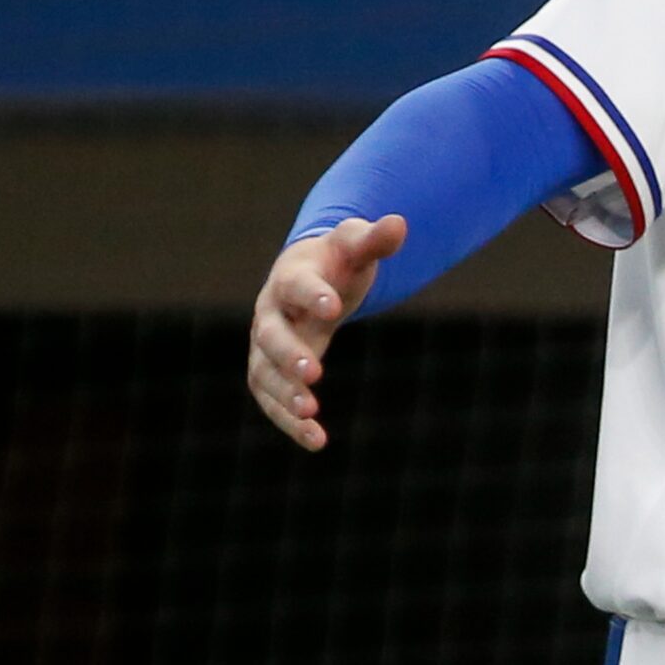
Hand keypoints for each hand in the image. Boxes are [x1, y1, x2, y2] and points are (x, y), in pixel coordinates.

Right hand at [245, 214, 406, 449]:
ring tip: (312, 416)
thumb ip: (375, 239)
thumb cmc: (337, 260)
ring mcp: (267, 346)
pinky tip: (316, 441)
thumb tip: (399, 223)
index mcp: (292, 277)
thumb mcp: (357, 245)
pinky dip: (289, 421)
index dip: (313, 294)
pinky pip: (273, 400)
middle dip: (289, 355)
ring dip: (284, 396)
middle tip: (314, 375)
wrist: (310, 276)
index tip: (334, 308)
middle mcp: (271, 312)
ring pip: (264, 373)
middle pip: (270, 335)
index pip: (297, 285)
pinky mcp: (272, 373)